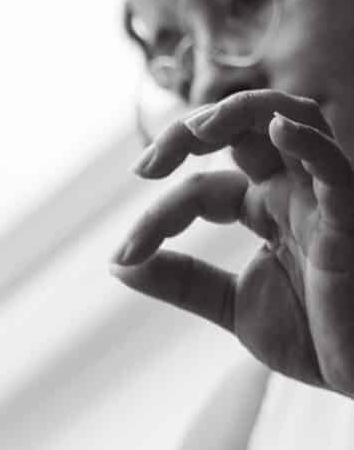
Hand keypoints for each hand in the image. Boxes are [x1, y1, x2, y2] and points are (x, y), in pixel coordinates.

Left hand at [110, 90, 353, 396]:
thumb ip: (182, 281)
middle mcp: (296, 192)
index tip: (122, 255)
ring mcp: (325, 200)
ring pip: (294, 119)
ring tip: (197, 131)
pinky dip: (309, 141)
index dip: (158, 216)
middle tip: (144, 167)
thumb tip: (118, 264)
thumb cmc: (315, 338)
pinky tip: (278, 129)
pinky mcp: (351, 220)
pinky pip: (336, 167)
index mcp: (269, 207)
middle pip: (246, 128)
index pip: (204, 189)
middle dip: (190, 133)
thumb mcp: (232, 306)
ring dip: (244, 111)